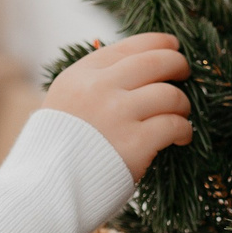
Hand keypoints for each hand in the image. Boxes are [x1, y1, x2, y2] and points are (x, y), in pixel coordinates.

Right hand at [46, 32, 192, 180]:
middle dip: (177, 64)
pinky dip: (184, 130)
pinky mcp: (136, 142)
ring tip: (180, 114)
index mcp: (81, 75)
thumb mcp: (63, 103)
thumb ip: (93, 83)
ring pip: (170, 94)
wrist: (46, 189)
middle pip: (155, 62)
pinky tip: (181, 136)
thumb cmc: (56, 151)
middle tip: (184, 73)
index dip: (158, 43)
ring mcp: (118, 114)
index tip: (172, 46)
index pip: (129, 47)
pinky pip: (174, 125)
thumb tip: (136, 67)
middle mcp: (100, 88)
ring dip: (182, 103)